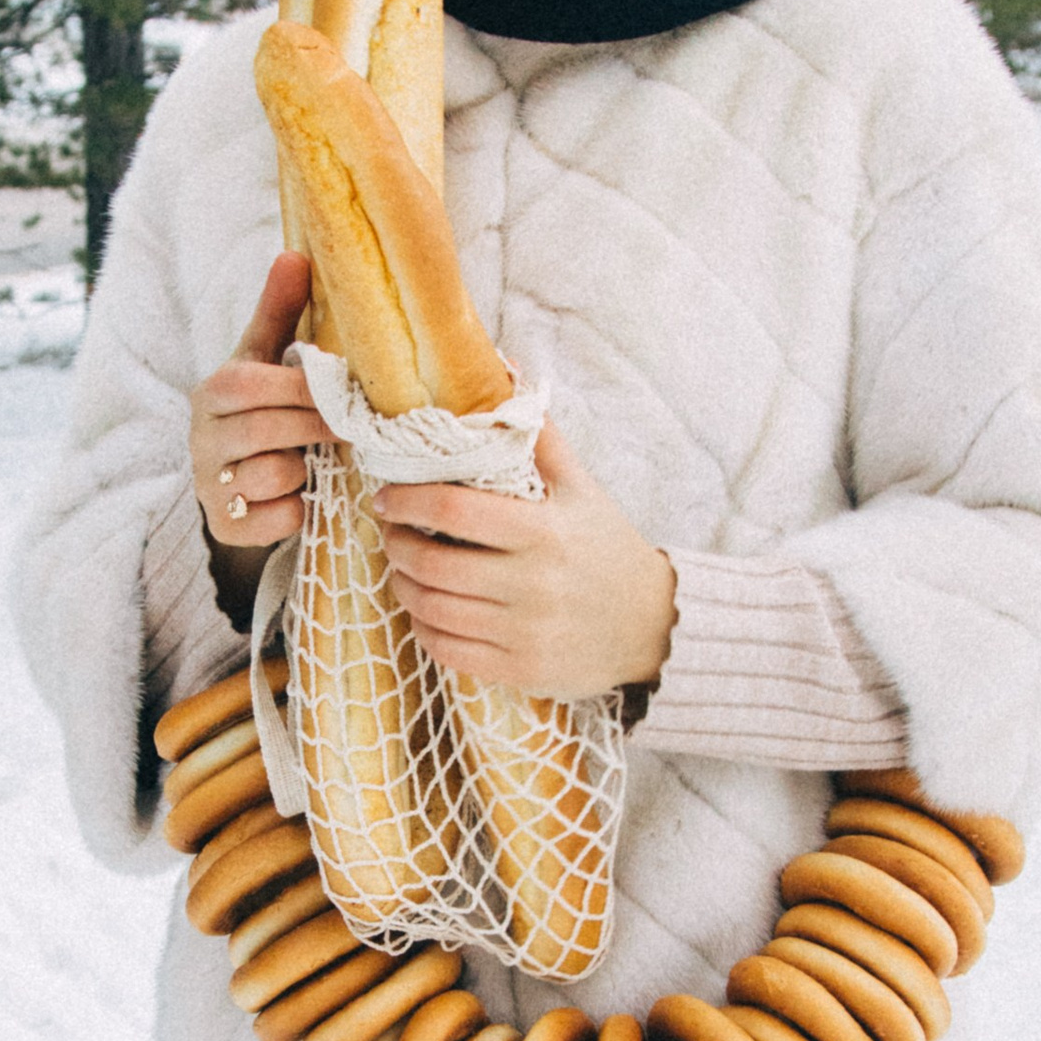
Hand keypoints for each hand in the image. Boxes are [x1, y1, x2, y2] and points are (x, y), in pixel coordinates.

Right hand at [189, 252, 332, 612]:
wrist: (232, 480)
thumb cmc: (258, 408)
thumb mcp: (264, 360)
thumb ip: (278, 311)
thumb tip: (295, 253)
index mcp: (211, 392)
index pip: (252, 385)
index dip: (302, 391)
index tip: (341, 393)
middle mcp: (201, 439)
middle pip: (267, 431)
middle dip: (315, 430)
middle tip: (350, 429)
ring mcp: (209, 485)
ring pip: (273, 478)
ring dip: (305, 471)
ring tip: (313, 463)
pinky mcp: (224, 525)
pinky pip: (273, 519)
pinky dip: (296, 509)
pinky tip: (302, 496)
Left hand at [371, 422, 677, 698]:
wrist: (652, 625)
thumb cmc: (607, 548)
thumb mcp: (582, 488)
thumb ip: (540, 436)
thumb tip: (506, 370)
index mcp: (544, 532)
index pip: (453, 511)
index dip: (407, 500)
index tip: (388, 495)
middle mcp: (532, 585)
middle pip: (431, 564)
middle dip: (396, 544)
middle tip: (391, 531)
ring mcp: (525, 633)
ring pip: (432, 609)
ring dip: (402, 585)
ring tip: (403, 567)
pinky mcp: (520, 670)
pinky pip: (448, 651)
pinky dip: (423, 627)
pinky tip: (425, 608)